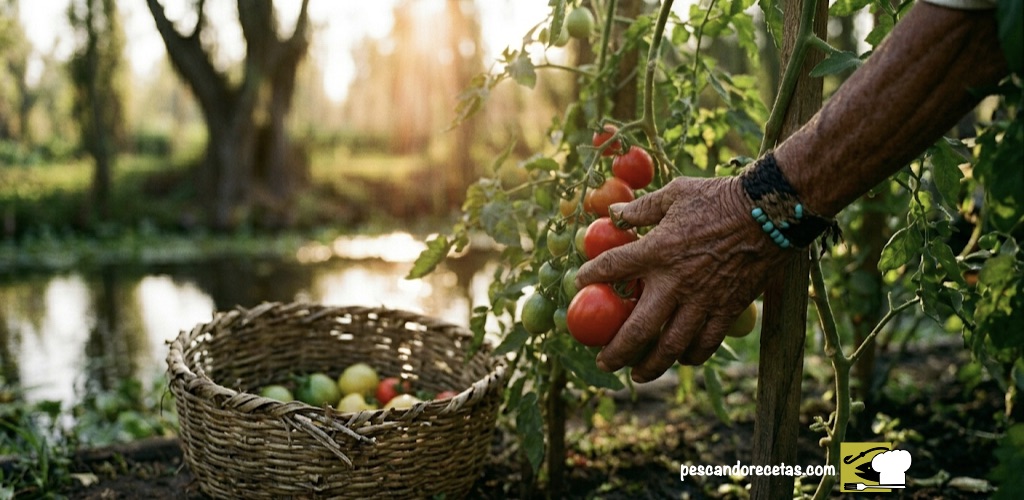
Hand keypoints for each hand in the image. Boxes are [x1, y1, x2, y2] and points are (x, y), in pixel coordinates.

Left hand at [575, 175, 788, 382]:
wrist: (771, 212)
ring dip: (651, 365)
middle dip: (617, 351)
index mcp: (657, 251)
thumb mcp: (675, 193)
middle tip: (603, 363)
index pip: (612, 269)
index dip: (591, 277)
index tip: (579, 284)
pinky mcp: (727, 310)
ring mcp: (703, 301)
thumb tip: (613, 213)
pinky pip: (705, 343)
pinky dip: (691, 356)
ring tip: (637, 375)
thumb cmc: (720, 197)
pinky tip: (681, 359)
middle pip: (638, 329)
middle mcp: (675, 283)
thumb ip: (642, 209)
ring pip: (671, 346)